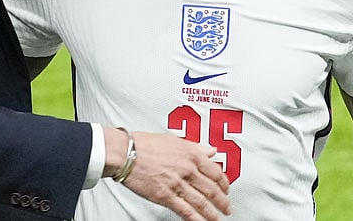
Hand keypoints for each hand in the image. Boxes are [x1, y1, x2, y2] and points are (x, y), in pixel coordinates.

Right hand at [105, 129, 230, 220]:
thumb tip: (211, 150)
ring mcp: (177, 183)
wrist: (125, 152)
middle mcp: (187, 169)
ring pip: (201, 202)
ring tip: (217, 218)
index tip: (226, 189)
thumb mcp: (174, 140)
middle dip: (222, 201)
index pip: (215, 172)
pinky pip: (185, 210)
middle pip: (211, 189)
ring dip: (212, 213)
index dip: (224, 184)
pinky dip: (196, 219)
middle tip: (227, 208)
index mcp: (191, 154)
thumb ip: (196, 146)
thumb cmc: (145, 144)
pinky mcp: (165, 196)